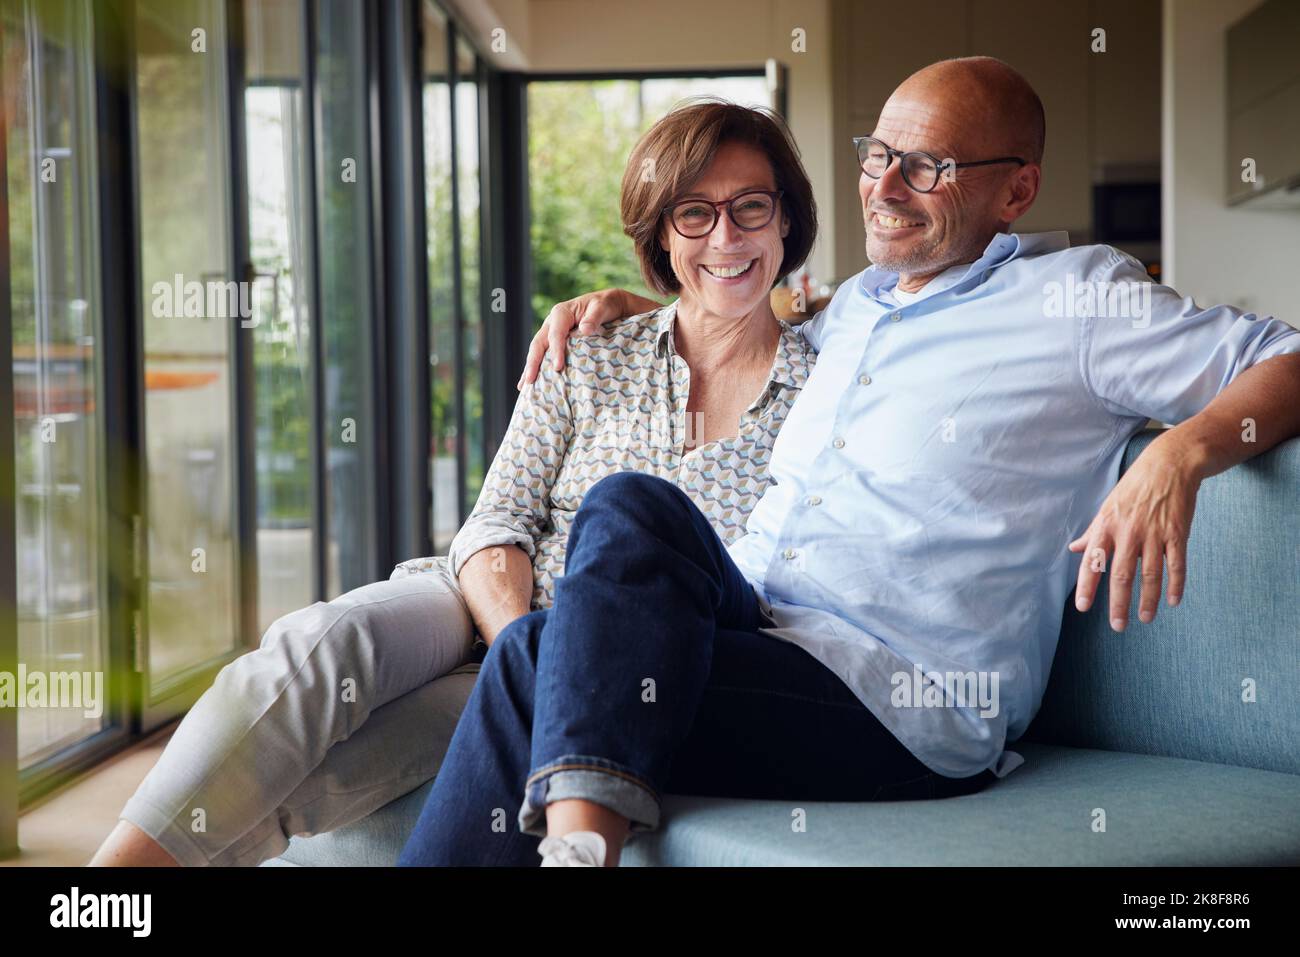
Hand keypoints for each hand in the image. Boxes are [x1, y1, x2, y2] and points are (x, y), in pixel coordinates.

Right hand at [518, 289, 659, 387]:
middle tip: (530, 381)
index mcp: (561, 313)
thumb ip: (594, 317)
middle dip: (533, 362)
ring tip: (524, 386)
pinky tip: (528, 383)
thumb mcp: (602, 307)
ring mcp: (551, 333)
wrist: (607, 305)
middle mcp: (552, 323)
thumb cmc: (605, 305)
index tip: (558, 367)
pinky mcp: (554, 343)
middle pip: (538, 344)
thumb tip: (585, 330)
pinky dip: (536, 368)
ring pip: (537, 351)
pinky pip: (542, 355)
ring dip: (530, 368)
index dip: (555, 351)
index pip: (555, 334)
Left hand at [1068, 436, 1201, 631]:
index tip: (1082, 607)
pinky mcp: (1177, 533)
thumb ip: (1093, 532)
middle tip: (1117, 626)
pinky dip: (1175, 585)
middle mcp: (1128, 532)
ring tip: (1144, 619)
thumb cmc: (1134, 488)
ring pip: (1149, 575)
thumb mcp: (1107, 507)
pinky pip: (1176, 565)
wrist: (1169, 465)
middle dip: (1118, 604)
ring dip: (1147, 600)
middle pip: (1121, 575)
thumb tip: (1074, 549)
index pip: (1092, 561)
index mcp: (1106, 526)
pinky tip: (1172, 602)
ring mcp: (1154, 533)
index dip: (1086, 586)